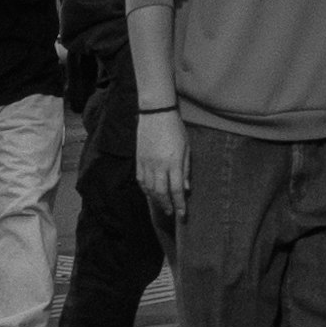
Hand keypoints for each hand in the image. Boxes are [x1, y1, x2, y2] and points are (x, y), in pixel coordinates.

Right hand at [136, 106, 185, 222]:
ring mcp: (147, 161)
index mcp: (173, 162)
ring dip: (156, 199)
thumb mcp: (186, 148)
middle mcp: (159, 165)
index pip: (177, 190)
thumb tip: (186, 188)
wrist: (156, 112)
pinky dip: (144, 188)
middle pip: (161, 192)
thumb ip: (186, 169)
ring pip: (149, 187)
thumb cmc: (175, 129)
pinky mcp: (139, 157)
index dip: (180, 204)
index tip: (182, 214)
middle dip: (167, 205)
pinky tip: (149, 192)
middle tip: (171, 212)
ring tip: (161, 205)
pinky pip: (140, 178)